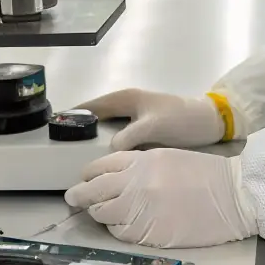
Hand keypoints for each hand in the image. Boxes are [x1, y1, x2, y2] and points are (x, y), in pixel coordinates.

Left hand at [64, 148, 258, 248]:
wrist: (234, 196)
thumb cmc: (207, 175)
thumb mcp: (168, 158)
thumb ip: (139, 166)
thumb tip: (114, 179)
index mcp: (141, 160)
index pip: (100, 166)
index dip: (89, 175)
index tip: (85, 180)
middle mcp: (135, 183)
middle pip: (93, 190)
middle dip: (80, 195)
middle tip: (74, 199)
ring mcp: (140, 209)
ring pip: (102, 213)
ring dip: (99, 213)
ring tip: (100, 213)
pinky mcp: (148, 234)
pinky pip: (120, 233)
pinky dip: (117, 229)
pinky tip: (123, 226)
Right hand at [75, 89, 224, 150]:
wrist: (210, 123)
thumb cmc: (181, 119)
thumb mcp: (153, 126)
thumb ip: (129, 137)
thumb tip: (109, 152)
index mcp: (126, 98)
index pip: (91, 106)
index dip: (72, 115)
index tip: (53, 129)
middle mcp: (127, 107)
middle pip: (96, 119)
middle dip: (80, 132)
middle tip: (63, 154)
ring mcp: (135, 119)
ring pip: (107, 131)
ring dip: (95, 143)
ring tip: (79, 162)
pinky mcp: (143, 133)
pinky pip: (119, 141)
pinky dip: (110, 150)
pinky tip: (105, 165)